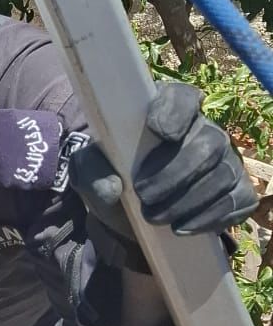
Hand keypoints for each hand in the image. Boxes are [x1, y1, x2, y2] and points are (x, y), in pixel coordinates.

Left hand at [75, 83, 257, 238]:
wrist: (129, 217)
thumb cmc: (112, 179)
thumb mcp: (89, 172)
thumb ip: (92, 172)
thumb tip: (113, 189)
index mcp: (165, 113)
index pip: (182, 97)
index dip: (176, 111)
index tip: (160, 132)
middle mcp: (202, 131)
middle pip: (208, 142)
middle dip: (176, 173)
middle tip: (144, 195)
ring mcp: (225, 162)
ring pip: (222, 174)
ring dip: (187, 200)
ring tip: (154, 217)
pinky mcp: (237, 192)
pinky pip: (236, 201)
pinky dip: (209, 217)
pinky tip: (181, 227)